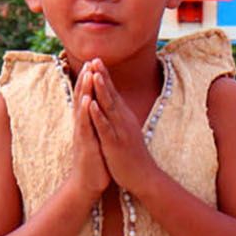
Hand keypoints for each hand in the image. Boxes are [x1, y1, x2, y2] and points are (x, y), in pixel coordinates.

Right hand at [67, 69, 110, 201]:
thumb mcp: (96, 138)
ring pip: (83, 108)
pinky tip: (87, 101)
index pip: (88, 98)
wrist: (87, 184)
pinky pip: (85, 126)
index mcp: (87, 123)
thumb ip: (95, 124)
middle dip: (86, 79)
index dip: (90, 81)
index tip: (95, 63)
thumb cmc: (94, 161)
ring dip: (84, 90)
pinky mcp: (85, 144)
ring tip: (87, 73)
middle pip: (83, 98)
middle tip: (90, 60)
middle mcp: (83, 125)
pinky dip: (86, 112)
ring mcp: (83, 134)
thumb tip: (98, 112)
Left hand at [84, 61, 161, 193]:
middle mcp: (123, 120)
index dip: (104, 76)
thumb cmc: (132, 155)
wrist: (144, 177)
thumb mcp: (126, 133)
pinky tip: (91, 104)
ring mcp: (120, 131)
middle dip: (102, 76)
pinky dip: (98, 115)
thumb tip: (114, 107)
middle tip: (95, 58)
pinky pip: (105, 127)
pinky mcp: (115, 143)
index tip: (97, 60)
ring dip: (102, 90)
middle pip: (111, 94)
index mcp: (124, 117)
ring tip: (95, 74)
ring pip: (109, 107)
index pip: (113, 93)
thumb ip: (119, 119)